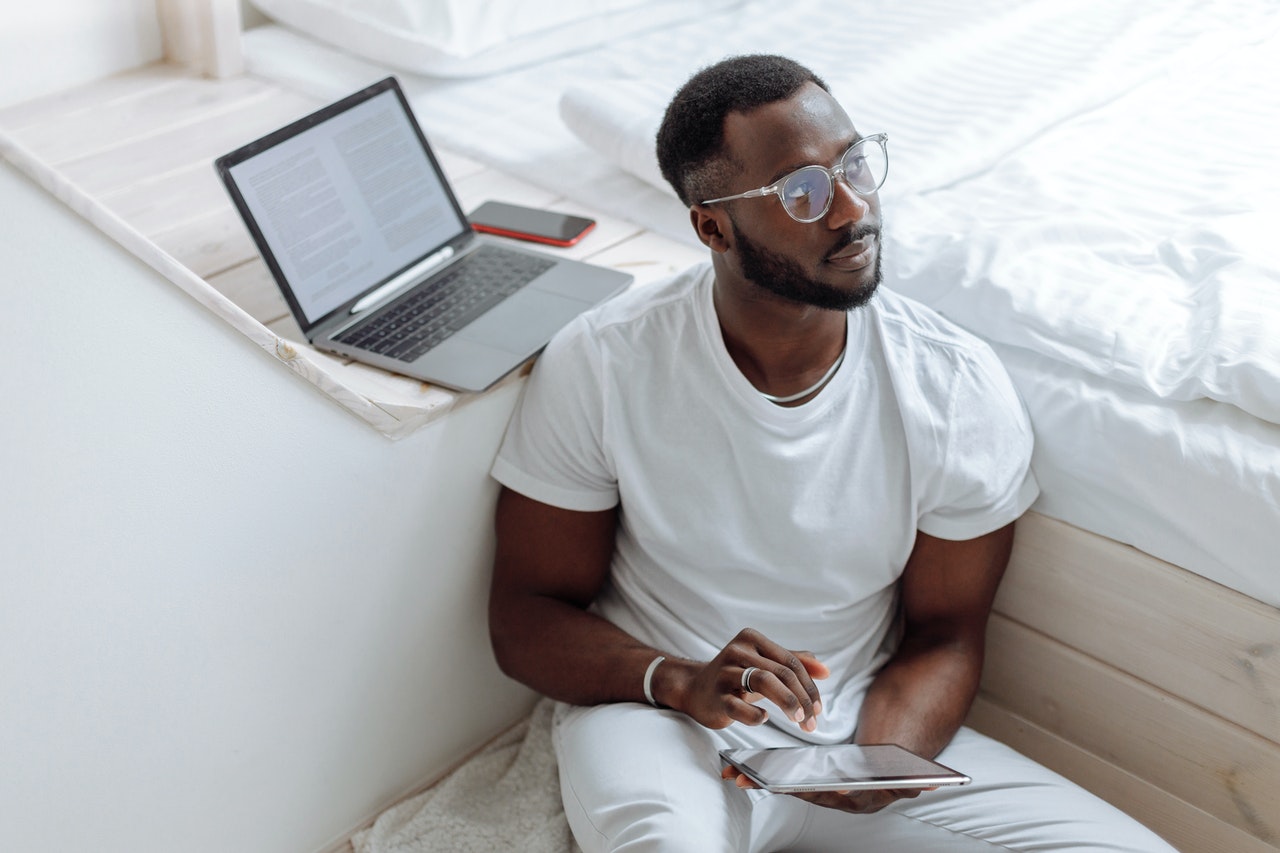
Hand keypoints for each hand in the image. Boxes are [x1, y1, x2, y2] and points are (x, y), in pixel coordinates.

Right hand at [674, 628, 828, 731]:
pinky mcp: (716, 696)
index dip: (809, 686)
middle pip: (781, 672)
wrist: (694, 689)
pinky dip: (757, 715)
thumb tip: (825, 670)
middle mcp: (737, 651)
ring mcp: (724, 673)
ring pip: (764, 682)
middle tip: (812, 721)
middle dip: (802, 699)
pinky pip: (740, 706)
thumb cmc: (735, 678)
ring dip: (788, 703)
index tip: (818, 709)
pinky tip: (764, 717)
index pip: (791, 662)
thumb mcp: (763, 666)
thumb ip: (793, 664)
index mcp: (751, 639)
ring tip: (799, 720)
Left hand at [719, 766, 929, 813]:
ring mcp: (821, 795)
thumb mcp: (906, 775)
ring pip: (787, 788)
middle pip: (801, 794)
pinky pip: (784, 780)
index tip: (792, 785)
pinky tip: (736, 770)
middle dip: (771, 787)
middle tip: (744, 780)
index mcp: (859, 799)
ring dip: (759, 782)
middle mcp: (837, 801)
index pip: (834, 797)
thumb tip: (932, 783)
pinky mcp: (809, 784)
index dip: (813, 792)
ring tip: (731, 774)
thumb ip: (914, 781)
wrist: (890, 763)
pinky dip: (762, 776)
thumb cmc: (895, 765)